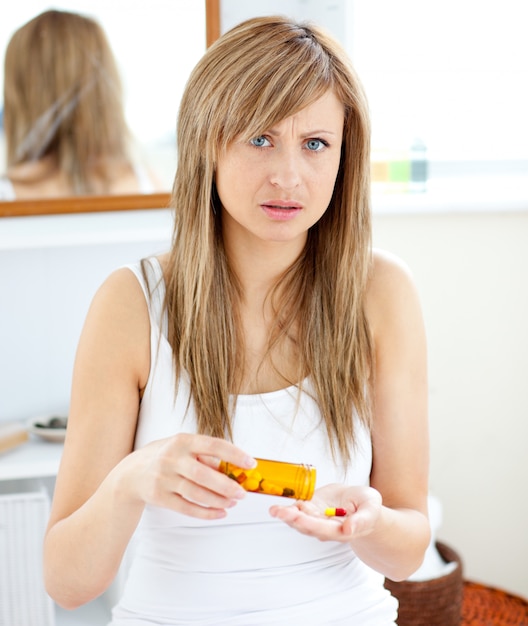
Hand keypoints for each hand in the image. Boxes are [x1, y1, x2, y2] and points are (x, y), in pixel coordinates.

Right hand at [126, 433, 254, 519]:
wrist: (132, 473)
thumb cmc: (165, 456)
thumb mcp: (182, 446)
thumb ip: (204, 453)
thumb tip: (230, 467)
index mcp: (182, 441)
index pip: (213, 445)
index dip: (234, 454)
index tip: (251, 463)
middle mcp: (171, 458)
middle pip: (204, 474)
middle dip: (227, 485)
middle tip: (243, 493)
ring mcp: (164, 478)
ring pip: (196, 493)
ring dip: (218, 500)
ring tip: (233, 503)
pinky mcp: (159, 497)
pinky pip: (186, 508)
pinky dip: (205, 513)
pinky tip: (220, 512)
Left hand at [269, 483, 381, 541]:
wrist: (361, 503)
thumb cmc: (368, 508)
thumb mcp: (370, 509)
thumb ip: (361, 520)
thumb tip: (349, 529)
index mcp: (341, 530)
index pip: (323, 529)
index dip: (310, 524)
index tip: (299, 517)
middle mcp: (325, 527)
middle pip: (306, 526)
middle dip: (292, 519)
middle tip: (280, 512)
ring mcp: (316, 518)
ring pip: (298, 519)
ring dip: (285, 515)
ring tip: (275, 510)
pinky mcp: (311, 507)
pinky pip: (297, 509)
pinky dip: (287, 507)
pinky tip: (278, 505)